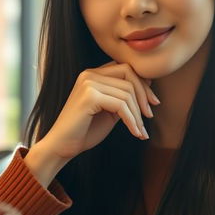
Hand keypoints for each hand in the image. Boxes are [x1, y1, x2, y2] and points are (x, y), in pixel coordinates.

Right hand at [39, 61, 159, 162]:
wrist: (62, 146)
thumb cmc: (85, 130)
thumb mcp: (111, 110)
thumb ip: (125, 96)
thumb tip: (149, 83)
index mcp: (93, 74)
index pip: (126, 68)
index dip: (143, 84)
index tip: (152, 103)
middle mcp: (89, 74)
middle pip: (129, 75)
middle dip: (144, 95)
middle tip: (149, 116)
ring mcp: (88, 83)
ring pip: (127, 93)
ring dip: (137, 114)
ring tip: (140, 130)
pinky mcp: (89, 96)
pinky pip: (121, 105)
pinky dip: (131, 120)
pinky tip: (135, 133)